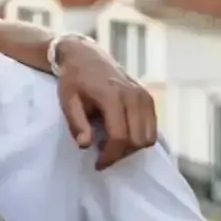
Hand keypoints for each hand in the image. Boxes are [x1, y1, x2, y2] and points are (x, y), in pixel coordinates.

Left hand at [54, 35, 156, 168]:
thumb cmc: (74, 80)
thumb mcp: (67, 100)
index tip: (98, 163)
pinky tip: (122, 135)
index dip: (110, 155)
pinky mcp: (149, 98)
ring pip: (149, 137)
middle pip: (138, 140)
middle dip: (121, 154)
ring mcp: (144, 96)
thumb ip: (76, 123)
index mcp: (112, 95)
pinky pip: (152, 128)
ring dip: (132, 148)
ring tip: (112, 145)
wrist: (86, 56)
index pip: (119, 136)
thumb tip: (86, 145)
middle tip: (104, 155)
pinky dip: (140, 137)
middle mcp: (133, 96)